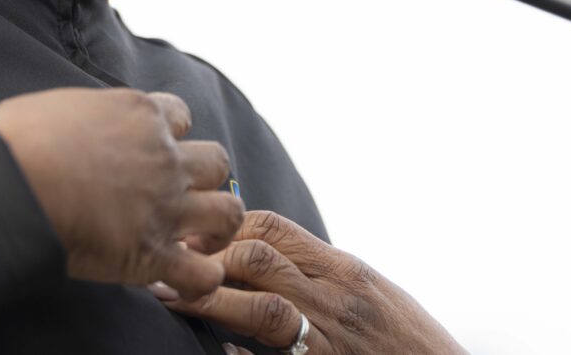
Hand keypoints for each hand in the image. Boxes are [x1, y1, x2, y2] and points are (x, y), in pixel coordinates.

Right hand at [0, 87, 242, 300]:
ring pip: (228, 211)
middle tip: (185, 198)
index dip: (172, 136)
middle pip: (216, 162)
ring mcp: (165, 206)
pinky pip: (204, 273)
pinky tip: (186, 280)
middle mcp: (162, 157)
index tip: (156, 153)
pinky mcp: (152, 254)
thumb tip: (69, 127)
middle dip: (205, 180)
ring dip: (218, 227)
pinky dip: (202, 279)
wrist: (11, 185)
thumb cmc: (16, 142)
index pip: (180, 115)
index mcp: (138, 115)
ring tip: (199, 240)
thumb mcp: (56, 105)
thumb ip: (83, 115)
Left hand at [162, 210, 465, 354]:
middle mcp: (336, 298)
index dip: (224, 227)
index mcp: (343, 270)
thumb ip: (318, 274)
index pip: (273, 228)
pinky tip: (219, 352)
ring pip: (261, 306)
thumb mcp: (367, 294)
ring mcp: (331, 339)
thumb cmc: (406, 341)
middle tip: (164, 264)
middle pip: (258, 258)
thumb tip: (261, 258)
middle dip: (206, 257)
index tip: (190, 236)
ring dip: (209, 300)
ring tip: (169, 297)